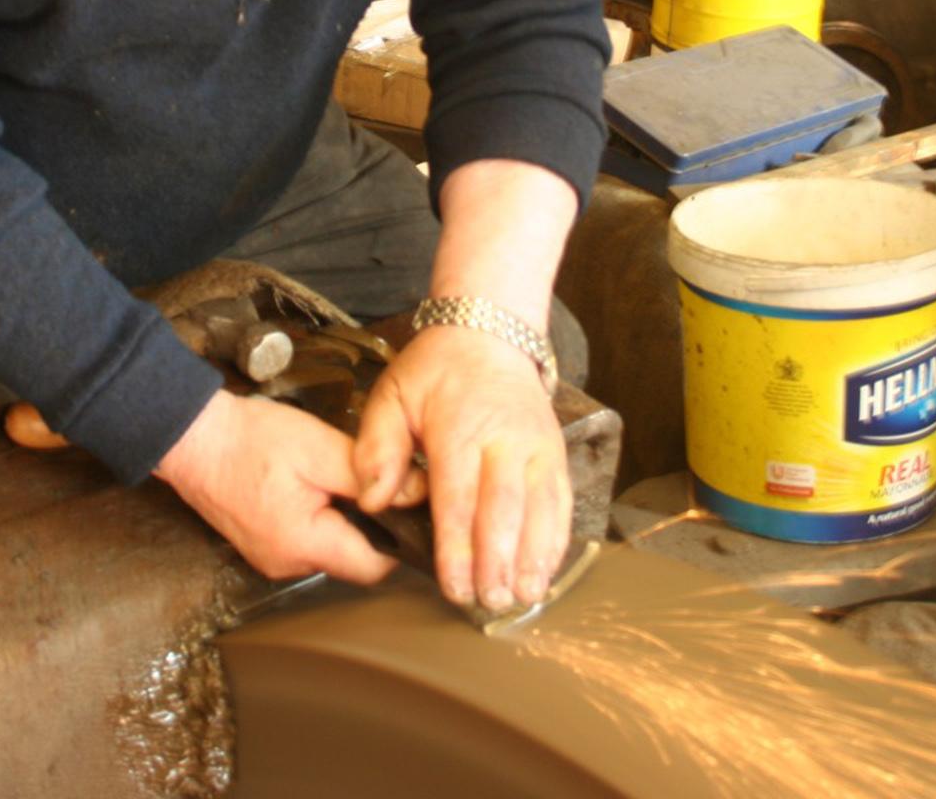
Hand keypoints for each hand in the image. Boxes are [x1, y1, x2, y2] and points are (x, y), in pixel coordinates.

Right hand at [153, 389, 405, 584]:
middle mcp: (287, 563)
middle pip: (353, 560)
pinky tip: (311, 486)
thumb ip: (368, 476)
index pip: (375, 567)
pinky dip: (317, 517)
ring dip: (341, 520)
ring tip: (333, 478)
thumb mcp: (319, 449)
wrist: (193, 438)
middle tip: (365, 482)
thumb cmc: (249, 440)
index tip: (403, 504)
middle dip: (368, 525)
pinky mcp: (263, 545)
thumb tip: (413, 492)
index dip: (397, 537)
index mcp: (304, 544)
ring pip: (330, 550)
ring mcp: (272, 558)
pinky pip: (305, 541)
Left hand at [353, 322, 569, 611]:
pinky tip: (546, 571)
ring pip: (543, 509)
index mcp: (460, 426)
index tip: (453, 584)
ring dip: (534, 557)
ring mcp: (538, 447)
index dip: (458, 546)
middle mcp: (507, 439)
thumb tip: (373, 500)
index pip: (459, 496)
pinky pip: (563, 501)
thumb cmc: (437, 371)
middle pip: (505, 509)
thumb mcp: (392, 393)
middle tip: (489, 602)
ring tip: (523, 597)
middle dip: (499, 561)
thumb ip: (376, 446)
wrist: (490, 334)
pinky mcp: (557, 454)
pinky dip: (557, 539)